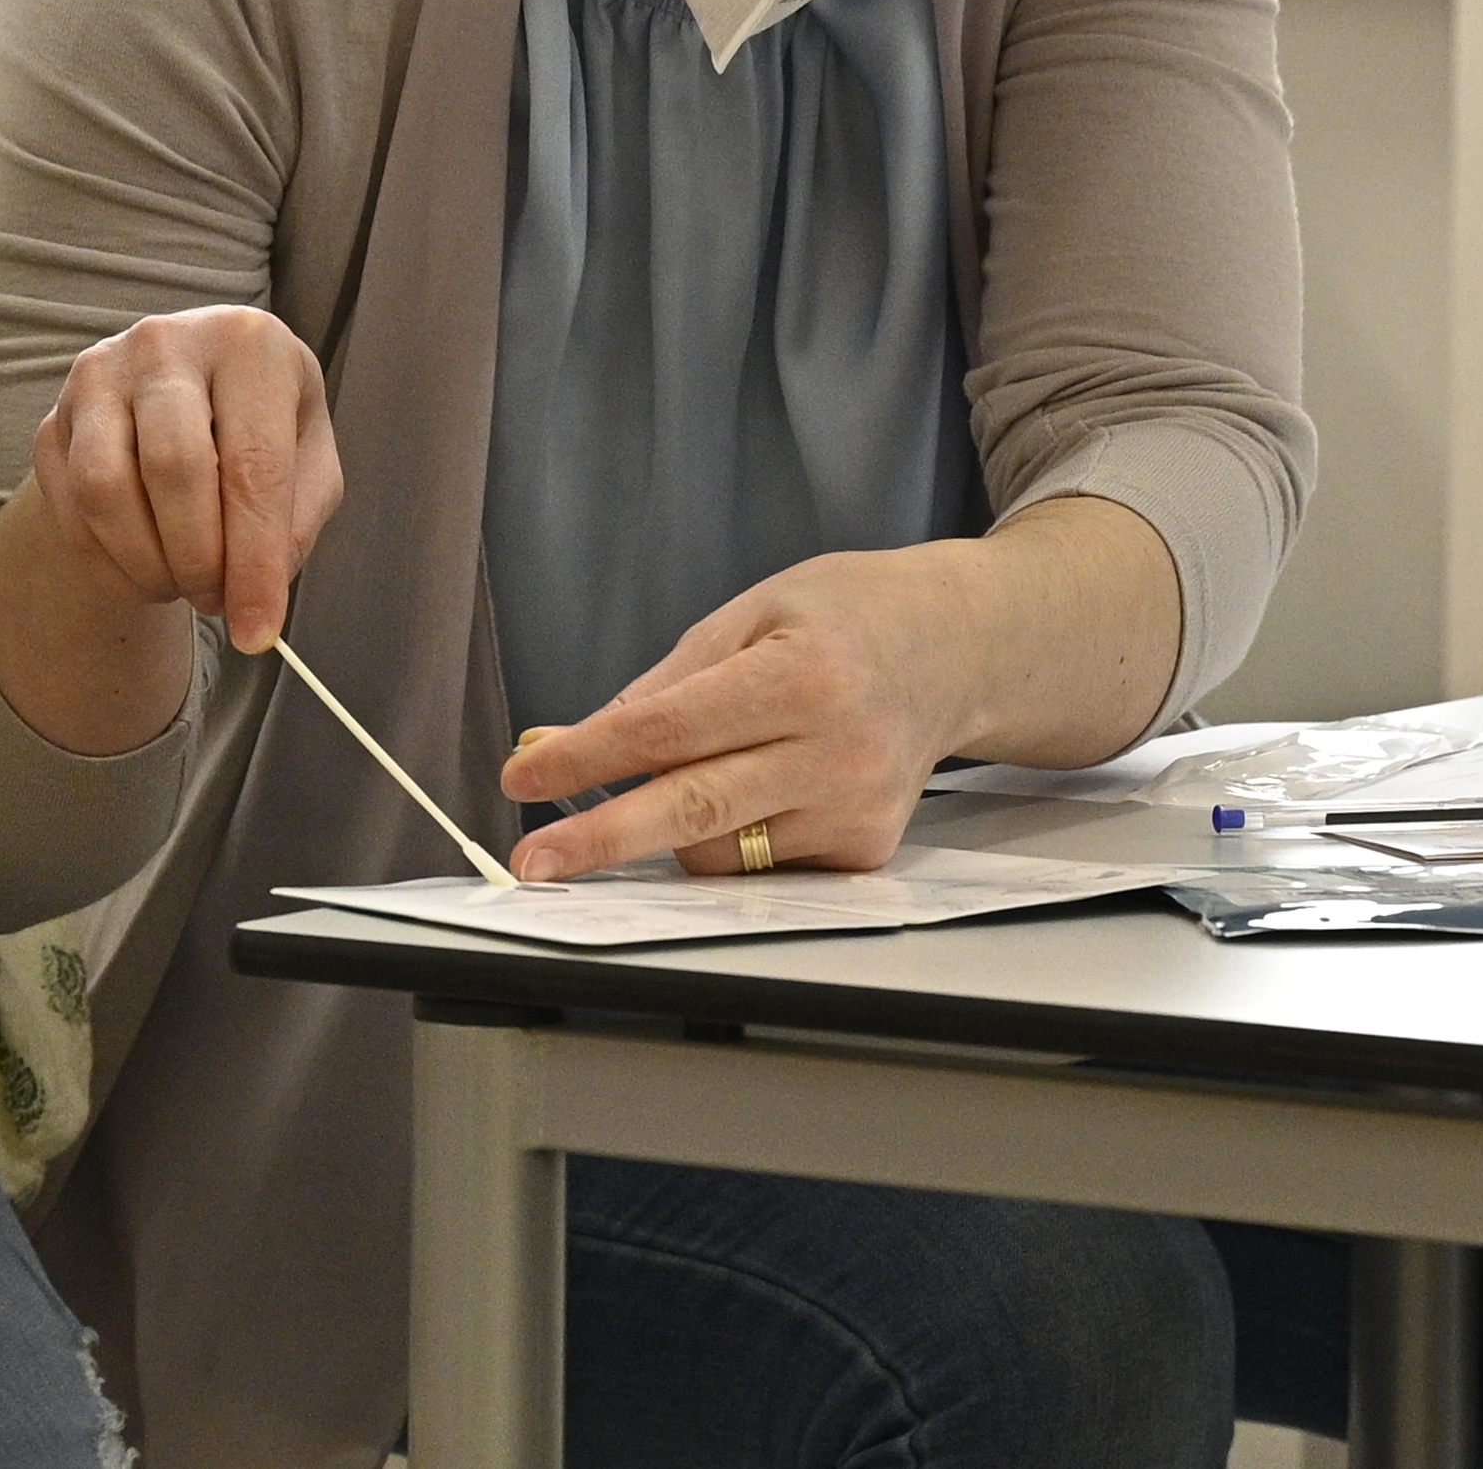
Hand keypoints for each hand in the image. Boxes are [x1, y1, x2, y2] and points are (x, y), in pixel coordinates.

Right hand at [25, 304, 342, 650]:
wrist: (190, 387)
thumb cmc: (260, 423)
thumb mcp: (308, 458)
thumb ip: (295, 522)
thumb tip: (257, 600)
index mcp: (248, 344)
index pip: (252, 465)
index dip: (255, 560)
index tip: (258, 631)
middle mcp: (165, 345)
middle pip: (174, 471)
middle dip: (198, 561)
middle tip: (217, 600)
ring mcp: (97, 378)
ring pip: (106, 491)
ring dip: (147, 564)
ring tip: (183, 582)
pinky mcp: (52, 420)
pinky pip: (69, 510)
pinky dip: (107, 563)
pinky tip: (144, 567)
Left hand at [495, 500, 1181, 882]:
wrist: (958, 649)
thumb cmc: (844, 619)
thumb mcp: (749, 616)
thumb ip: (663, 688)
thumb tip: (571, 743)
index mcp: (802, 676)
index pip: (670, 729)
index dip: (587, 757)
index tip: (524, 776)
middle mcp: (836, 751)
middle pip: (693, 810)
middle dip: (602, 839)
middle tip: (533, 860)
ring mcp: (855, 810)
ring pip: (720, 851)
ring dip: (673, 827)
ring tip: (703, 766)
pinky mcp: (864, 850)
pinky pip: (761, 865)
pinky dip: (732, 835)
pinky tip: (765, 783)